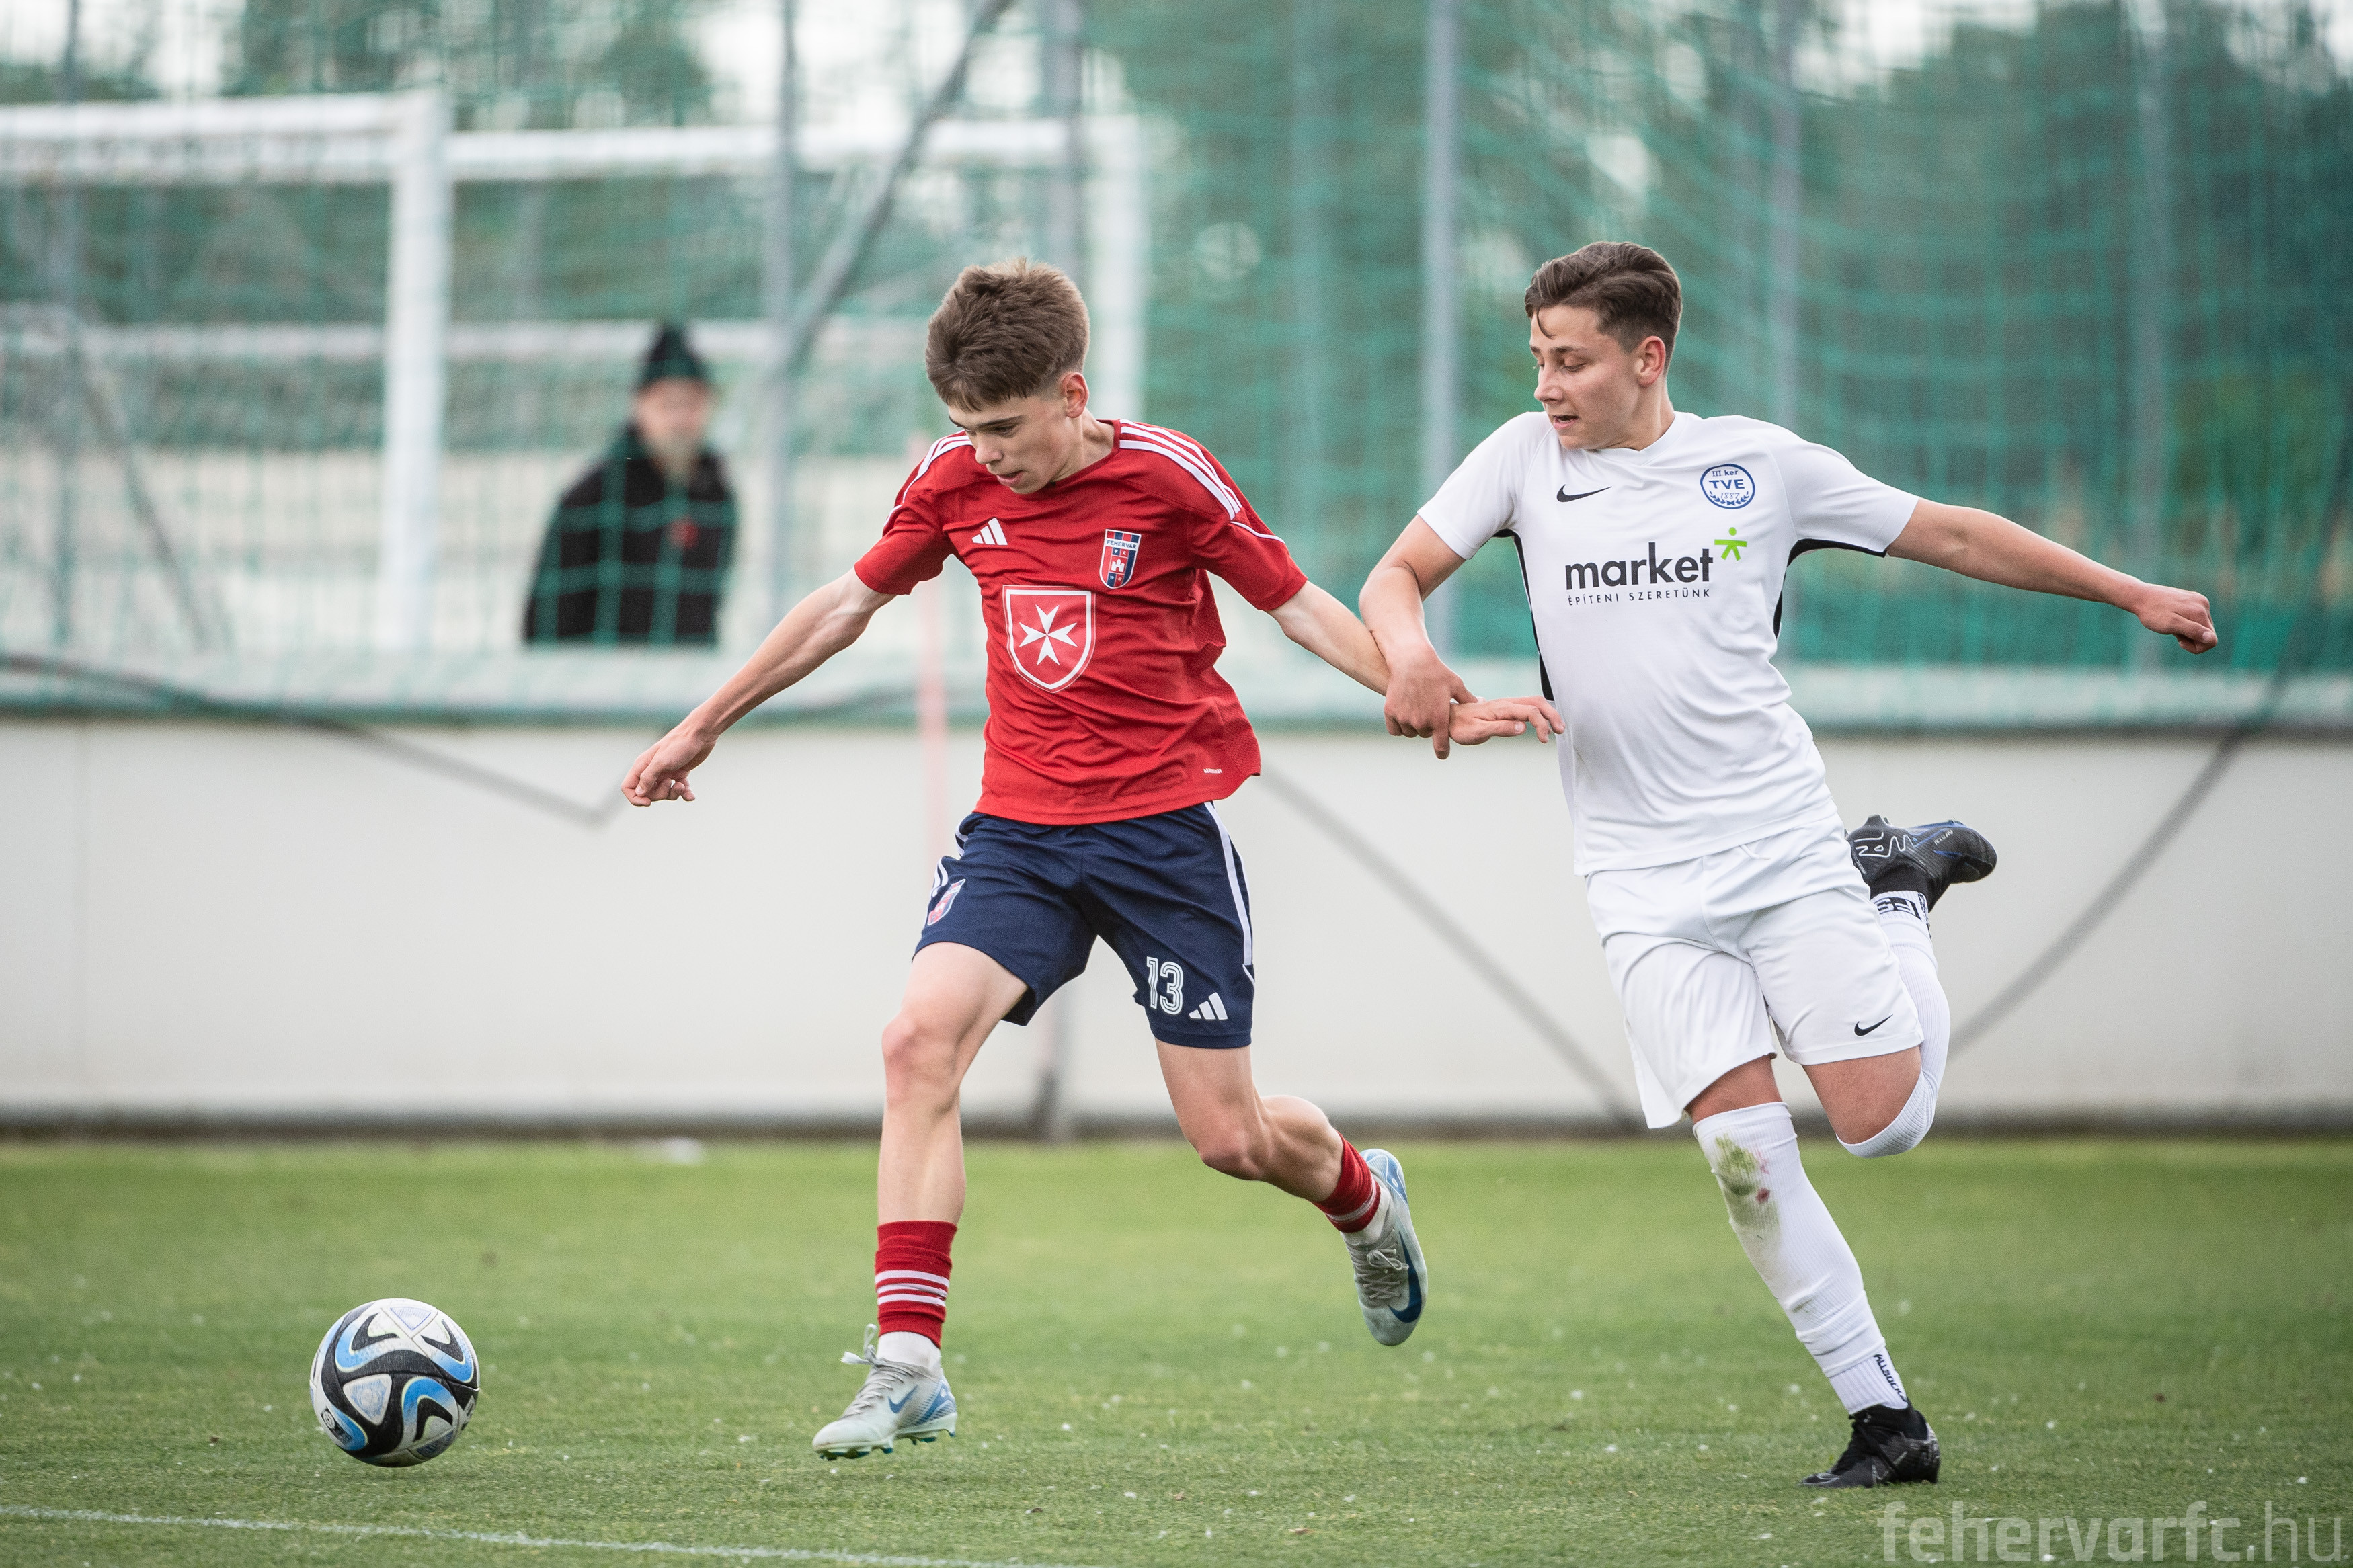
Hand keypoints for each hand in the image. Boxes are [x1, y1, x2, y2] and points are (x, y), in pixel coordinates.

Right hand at [622, 722, 717, 805]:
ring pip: (664, 793)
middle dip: (660, 794)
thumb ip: (648, 778)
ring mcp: (666, 773)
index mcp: (642, 765)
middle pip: (648, 794)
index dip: (635, 798)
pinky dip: (685, 795)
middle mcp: (652, 770)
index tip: (648, 802)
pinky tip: (691, 796)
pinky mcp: (680, 774)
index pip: (628, 787)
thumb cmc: (679, 745)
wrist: (700, 735)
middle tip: (670, 783)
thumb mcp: (661, 762)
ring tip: (681, 785)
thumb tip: (639, 793)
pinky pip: (679, 791)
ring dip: (673, 793)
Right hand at [1384, 650, 1476, 758]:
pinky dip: (1398, 725)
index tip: (1442, 753)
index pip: (1441, 748)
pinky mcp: (1390, 713)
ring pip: (1410, 733)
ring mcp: (1404, 718)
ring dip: (1413, 726)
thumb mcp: (1456, 684)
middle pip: (1425, 735)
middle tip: (1429, 712)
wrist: (1411, 660)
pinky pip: (1394, 730)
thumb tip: (1480, 703)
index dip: (1442, 752)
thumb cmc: (1436, 672)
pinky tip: (1403, 715)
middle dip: (1428, 727)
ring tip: (1417, 710)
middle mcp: (1420, 722)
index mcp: (1438, 719)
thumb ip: (1467, 699)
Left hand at [1446, 695, 1564, 749]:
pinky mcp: (1505, 709)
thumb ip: (1501, 728)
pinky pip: (1527, 707)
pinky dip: (1540, 713)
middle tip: (1561, 731)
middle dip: (1552, 715)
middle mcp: (1506, 703)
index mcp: (1502, 708)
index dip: (1541, 725)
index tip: (1543, 740)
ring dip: (1548, 713)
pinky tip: (1543, 724)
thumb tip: (1523, 727)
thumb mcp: (1478, 732)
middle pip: (1537, 702)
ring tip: (1557, 728)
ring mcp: (1506, 705)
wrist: (1448, 719)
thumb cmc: (1461, 727)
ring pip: (1533, 703)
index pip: (1530, 711)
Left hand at [2134, 582, 2217, 653]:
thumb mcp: (2171, 625)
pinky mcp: (2192, 598)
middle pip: (2208, 633)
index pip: (2211, 640)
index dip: (2196, 647)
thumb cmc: (2153, 613)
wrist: (2140, 596)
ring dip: (2188, 631)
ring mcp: (2198, 600)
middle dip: (2192, 638)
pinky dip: (2185, 623)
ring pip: (2201, 626)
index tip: (2179, 642)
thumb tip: (2211, 639)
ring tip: (2171, 625)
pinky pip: (2196, 617)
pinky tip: (2172, 618)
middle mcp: (2203, 604)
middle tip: (2173, 632)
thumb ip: (2192, 631)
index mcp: (2200, 612)